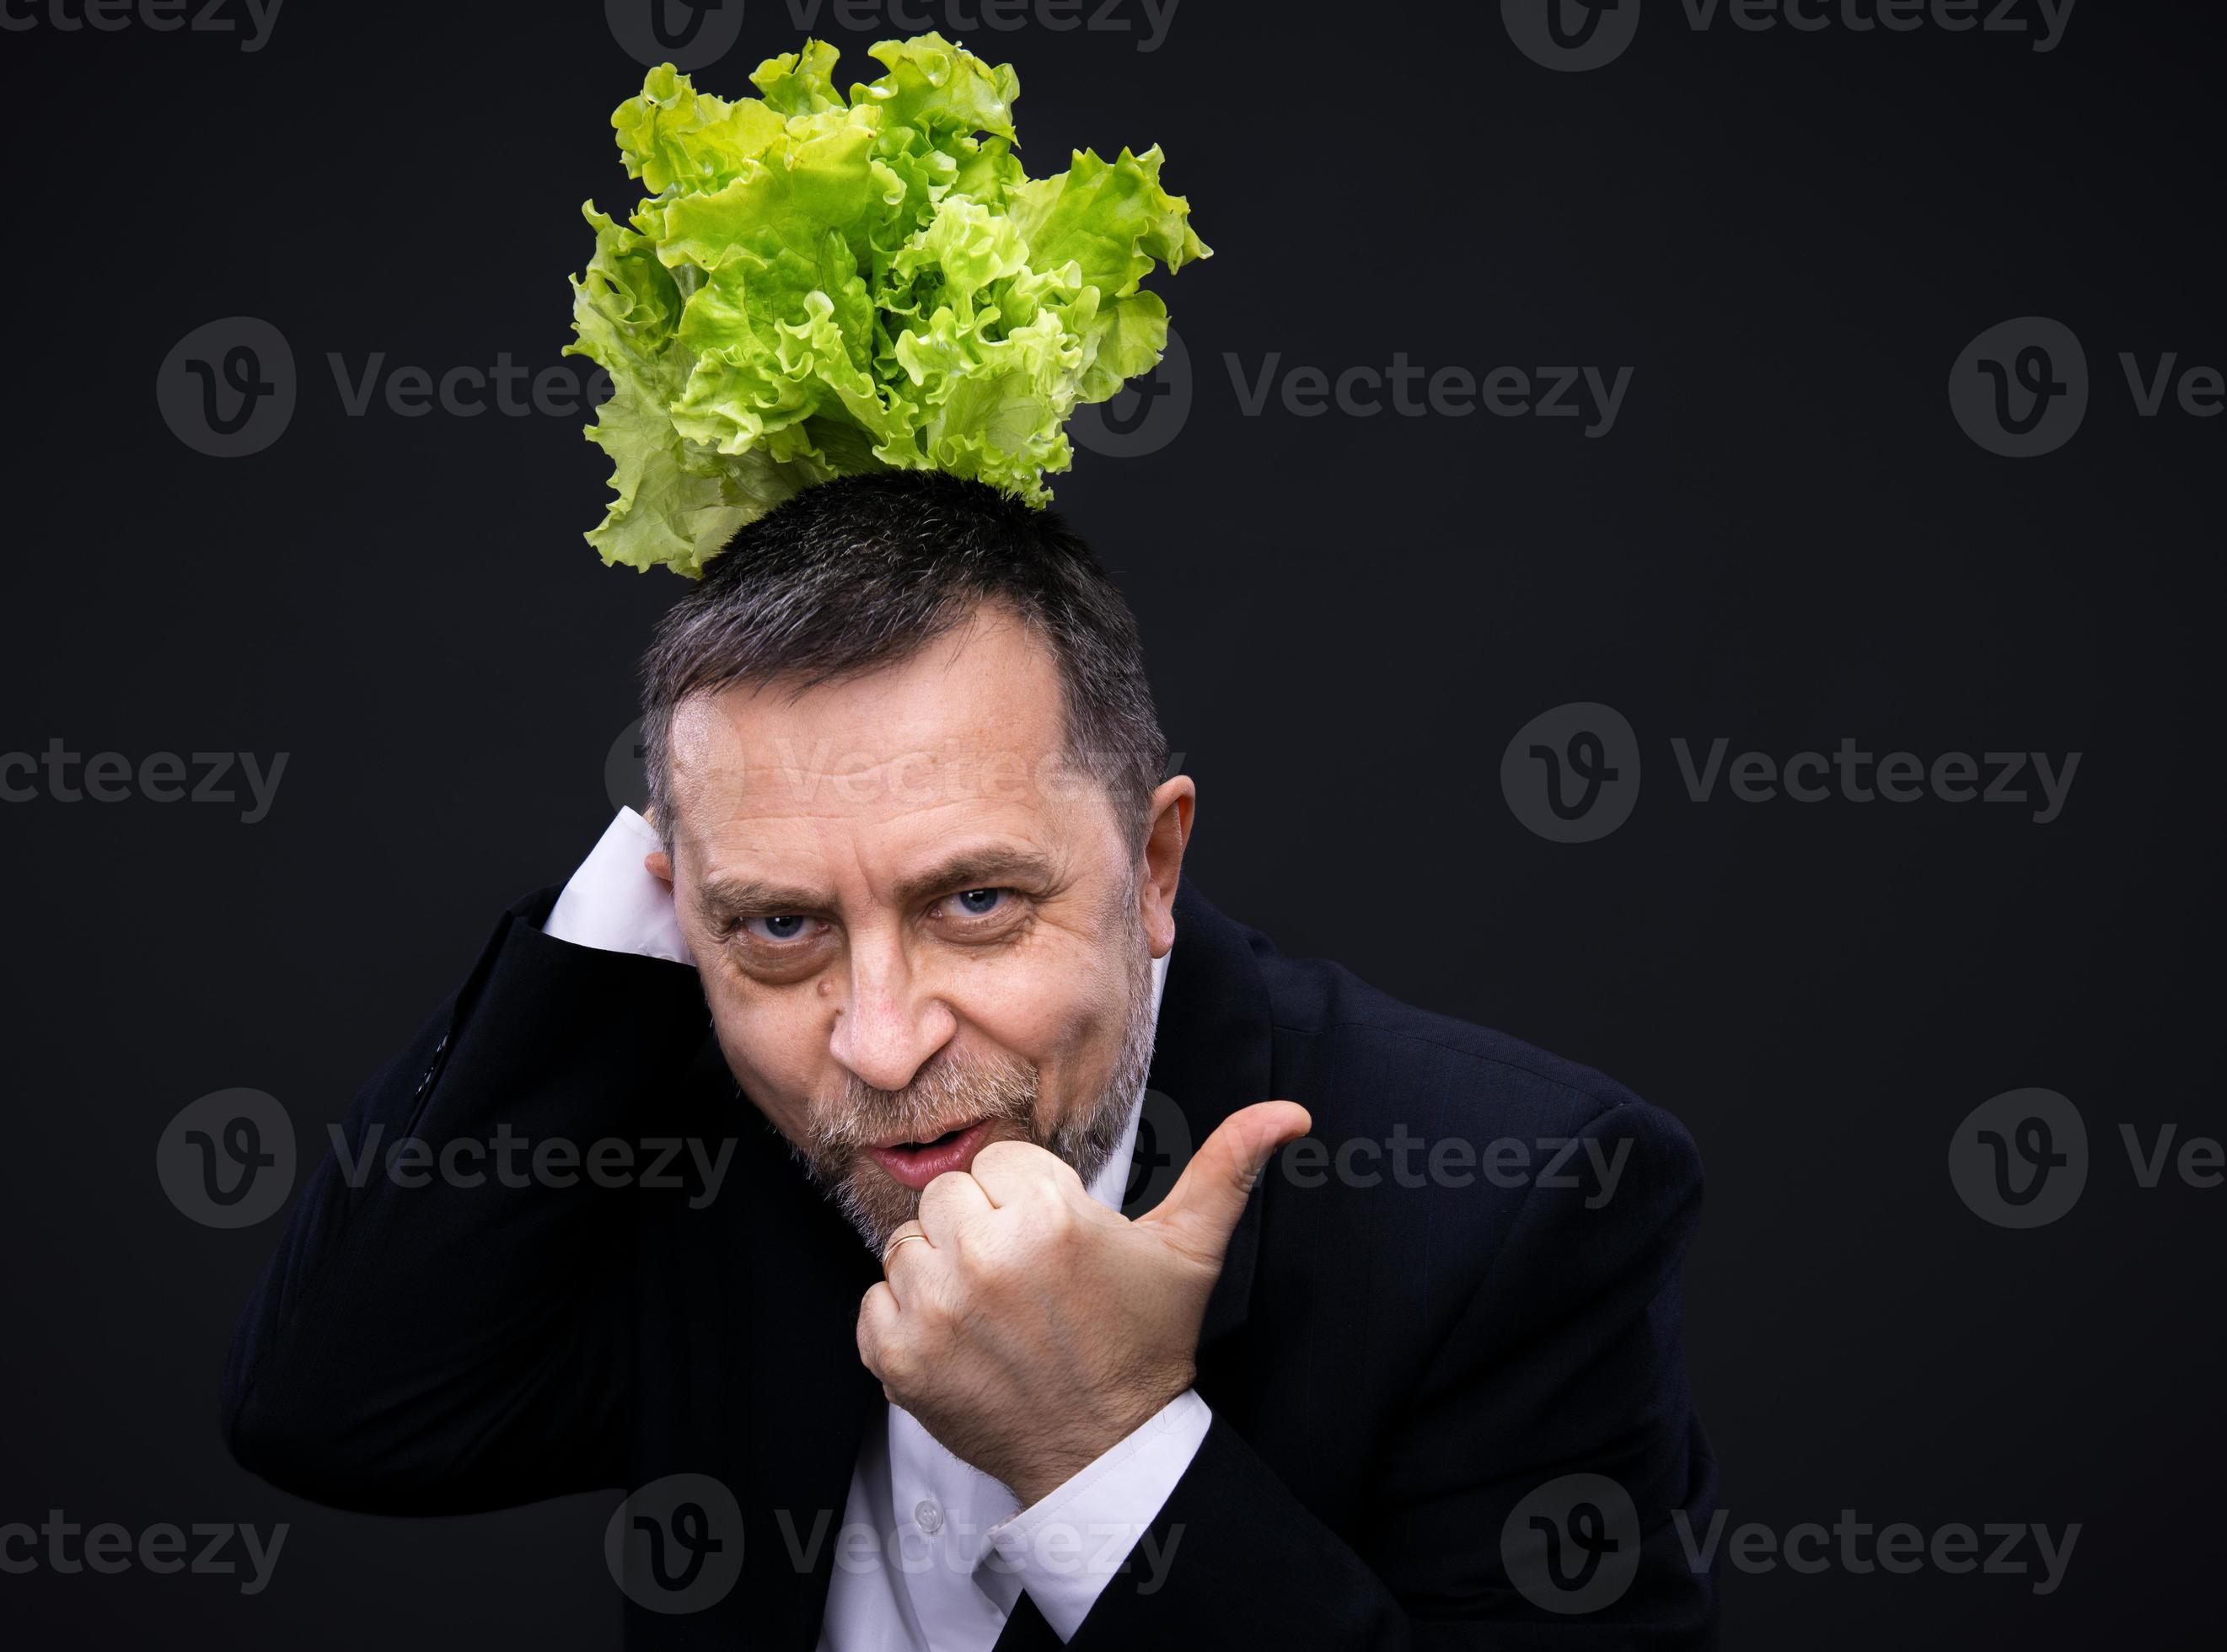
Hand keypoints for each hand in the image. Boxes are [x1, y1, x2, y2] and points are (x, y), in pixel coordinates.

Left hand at [856, 1099, 1310, 1505]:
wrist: (1103, 1452)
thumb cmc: (1144, 1344)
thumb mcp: (1190, 1251)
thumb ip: (1227, 1167)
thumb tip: (1288, 1113)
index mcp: (1050, 1217)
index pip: (1000, 1161)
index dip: (1027, 1198)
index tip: (1055, 1243)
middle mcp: (986, 1256)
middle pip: (949, 1194)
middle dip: (981, 1226)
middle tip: (1025, 1278)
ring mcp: (936, 1310)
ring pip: (908, 1243)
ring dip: (941, 1271)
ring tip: (995, 1309)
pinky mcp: (898, 1357)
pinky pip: (874, 1300)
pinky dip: (906, 1320)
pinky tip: (960, 1340)